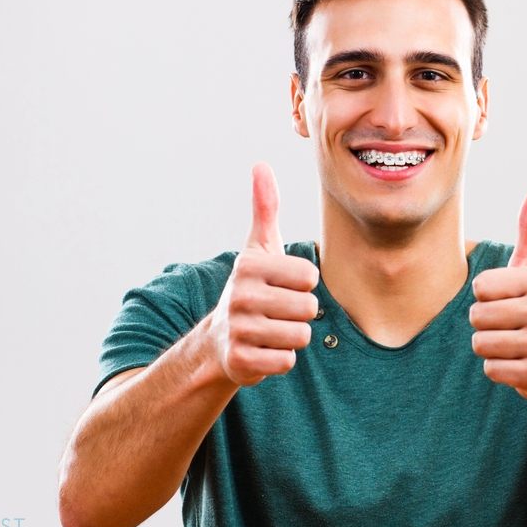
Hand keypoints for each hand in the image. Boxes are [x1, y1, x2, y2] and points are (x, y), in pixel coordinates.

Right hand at [207, 162, 320, 386]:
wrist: (217, 339)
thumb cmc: (251, 286)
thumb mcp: (258, 247)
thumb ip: (265, 208)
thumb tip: (261, 165)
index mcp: (249, 265)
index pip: (309, 277)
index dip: (302, 285)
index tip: (282, 285)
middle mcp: (240, 295)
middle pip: (309, 308)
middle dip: (300, 313)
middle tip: (277, 311)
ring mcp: (238, 329)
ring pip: (301, 336)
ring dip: (292, 336)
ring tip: (272, 329)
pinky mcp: (240, 360)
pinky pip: (287, 361)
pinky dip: (281, 358)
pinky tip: (264, 349)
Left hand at [469, 182, 526, 400]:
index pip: (479, 287)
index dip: (487, 295)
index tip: (511, 299)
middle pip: (476, 316)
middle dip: (486, 323)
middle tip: (511, 324)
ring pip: (480, 344)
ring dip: (490, 347)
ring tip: (514, 343)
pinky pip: (491, 370)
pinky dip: (498, 369)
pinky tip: (519, 363)